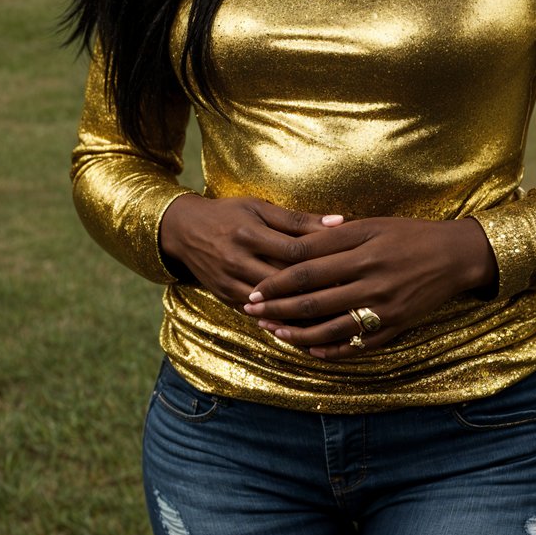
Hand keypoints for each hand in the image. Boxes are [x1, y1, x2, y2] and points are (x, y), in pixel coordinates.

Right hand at [159, 194, 343, 308]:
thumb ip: (299, 219)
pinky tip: (305, 326)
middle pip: (284, 282)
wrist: (184, 230)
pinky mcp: (224, 297)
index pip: (293, 252)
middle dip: (317, 290)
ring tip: (334, 317)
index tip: (350, 267)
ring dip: (301, 312)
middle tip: (351, 296)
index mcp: (249, 233)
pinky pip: (257, 315)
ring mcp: (229, 282)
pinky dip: (280, 321)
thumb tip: (340, 222)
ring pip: (272, 304)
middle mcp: (237, 260)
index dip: (323, 261)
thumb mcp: (259, 207)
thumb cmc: (229, 214)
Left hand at [242, 214, 495, 358]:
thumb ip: (334, 236)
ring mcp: (383, 309)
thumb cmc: (410, 234)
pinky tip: (311, 351)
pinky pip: (358, 344)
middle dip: (277, 308)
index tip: (254, 287)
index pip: (307, 269)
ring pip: (330, 328)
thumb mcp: (373, 225)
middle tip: (250, 312)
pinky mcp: (395, 327)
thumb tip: (295, 243)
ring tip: (273, 332)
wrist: (456, 256)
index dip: (276, 280)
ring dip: (297, 333)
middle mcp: (370, 282)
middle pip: (313, 300)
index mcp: (361, 252)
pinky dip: (332, 350)